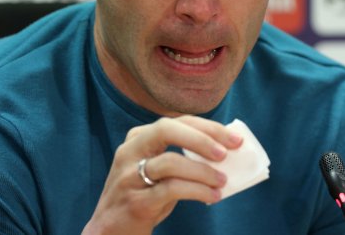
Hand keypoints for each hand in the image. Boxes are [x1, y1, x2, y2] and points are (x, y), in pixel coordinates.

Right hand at [81, 115, 242, 234]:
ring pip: (170, 162)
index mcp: (138, 138)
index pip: (176, 121)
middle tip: (226, 153)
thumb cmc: (143, 196)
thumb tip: (224, 152)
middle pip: (166, 130)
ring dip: (203, 171)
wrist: (110, 230)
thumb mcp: (158, 171)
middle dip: (201, 139)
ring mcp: (129, 176)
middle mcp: (130, 151)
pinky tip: (213, 196)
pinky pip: (172, 189)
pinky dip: (197, 191)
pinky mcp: (135, 201)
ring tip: (222, 181)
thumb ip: (182, 157)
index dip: (208, 127)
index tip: (234, 139)